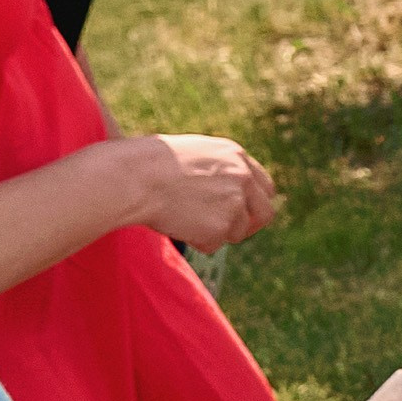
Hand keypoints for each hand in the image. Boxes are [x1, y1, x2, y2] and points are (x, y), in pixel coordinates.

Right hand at [126, 132, 278, 249]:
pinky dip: (196, 241)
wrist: (136, 177)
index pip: (264, 186)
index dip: (254, 204)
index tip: (244, 214)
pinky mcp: (221, 226)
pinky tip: (176, 224)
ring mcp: (234, 202)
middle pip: (264, 213)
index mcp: (236, 156)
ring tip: (181, 218)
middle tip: (228, 233)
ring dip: (213, 233)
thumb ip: (217, 171)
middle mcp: (243, 178)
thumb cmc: (149, 164)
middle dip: (249, 226)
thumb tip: (221, 193)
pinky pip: (213, 245)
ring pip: (235, 232)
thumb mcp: (192, 155)